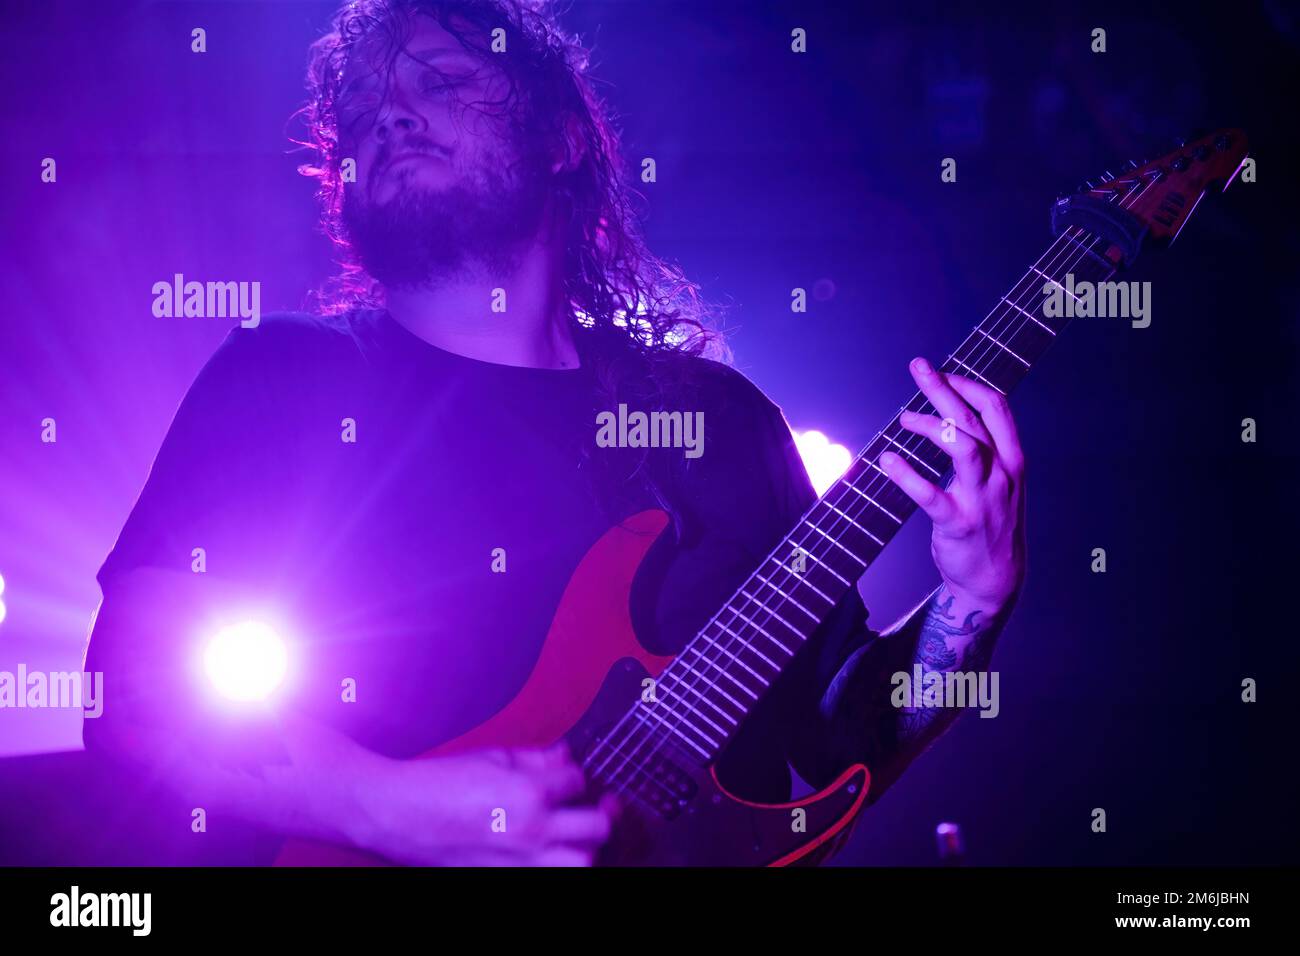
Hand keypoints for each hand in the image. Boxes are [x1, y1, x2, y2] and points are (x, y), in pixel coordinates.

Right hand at [355, 743, 618, 865]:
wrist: (394, 816)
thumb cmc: (436, 784)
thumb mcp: (490, 758)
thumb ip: (535, 758)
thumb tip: (565, 756)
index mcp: (528, 794)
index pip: (578, 781)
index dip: (573, 776)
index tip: (563, 779)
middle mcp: (531, 832)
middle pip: (598, 827)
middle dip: (597, 814)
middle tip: (588, 810)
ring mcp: (519, 864)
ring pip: (583, 864)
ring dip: (582, 849)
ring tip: (572, 839)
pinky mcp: (504, 879)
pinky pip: (548, 878)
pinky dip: (552, 866)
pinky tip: (544, 855)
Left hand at [879, 357, 1026, 613]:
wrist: (995, 580)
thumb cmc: (991, 524)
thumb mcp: (1000, 483)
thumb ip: (984, 452)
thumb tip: (952, 415)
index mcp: (1012, 461)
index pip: (996, 408)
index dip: (968, 384)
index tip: (944, 372)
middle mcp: (1001, 475)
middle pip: (974, 420)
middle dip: (945, 389)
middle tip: (919, 368)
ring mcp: (981, 499)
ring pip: (962, 448)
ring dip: (932, 427)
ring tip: (904, 419)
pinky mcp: (957, 523)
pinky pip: (930, 495)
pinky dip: (906, 475)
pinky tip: (887, 461)